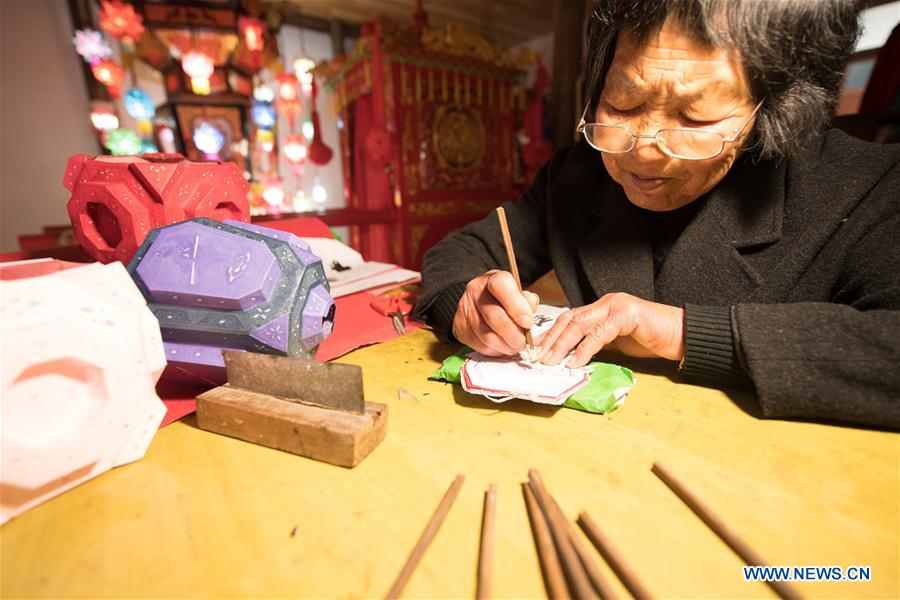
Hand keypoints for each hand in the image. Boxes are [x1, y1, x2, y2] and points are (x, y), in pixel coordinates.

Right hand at [452, 270, 539, 355]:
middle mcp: (475, 291)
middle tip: (523, 342)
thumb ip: (527, 303)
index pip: (501, 286)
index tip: (528, 323)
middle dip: (513, 334)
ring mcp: (464, 309)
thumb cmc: (504, 299)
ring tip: (514, 346)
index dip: (517, 307)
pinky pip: (479, 345)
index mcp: (492, 279)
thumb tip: (528, 319)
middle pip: (494, 316)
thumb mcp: (519, 294)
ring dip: (505, 346)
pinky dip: (494, 350)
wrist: (479, 302)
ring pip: (486, 335)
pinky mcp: (459, 327)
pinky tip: (501, 346)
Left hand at [538, 293, 683, 367]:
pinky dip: (584, 349)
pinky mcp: (627, 315)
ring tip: (551, 360)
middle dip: (551, 339)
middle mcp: (606, 303)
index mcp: (602, 308)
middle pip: (570, 318)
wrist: (682, 336)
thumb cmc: (653, 340)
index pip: (570, 318)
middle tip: (539, 356)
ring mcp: (617, 306)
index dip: (552, 334)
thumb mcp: (618, 343)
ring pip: (580, 324)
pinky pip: (599, 333)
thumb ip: (598, 344)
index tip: (539, 350)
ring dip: (562, 344)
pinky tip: (575, 361)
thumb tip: (573, 357)